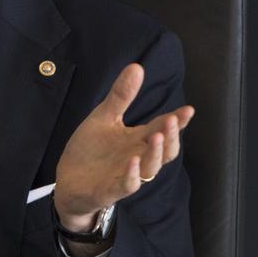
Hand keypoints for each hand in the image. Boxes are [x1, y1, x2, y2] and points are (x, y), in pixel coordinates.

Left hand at [53, 63, 193, 230]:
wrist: (68, 180)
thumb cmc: (91, 150)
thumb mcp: (104, 117)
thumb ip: (121, 96)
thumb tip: (137, 66)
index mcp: (138, 139)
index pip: (162, 128)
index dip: (177, 120)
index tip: (188, 109)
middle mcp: (138, 157)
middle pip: (165, 151)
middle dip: (171, 136)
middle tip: (172, 120)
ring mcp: (126, 175)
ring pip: (150, 168)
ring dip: (155, 153)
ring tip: (157, 136)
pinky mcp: (111, 190)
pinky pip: (127, 185)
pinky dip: (131, 175)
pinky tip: (132, 161)